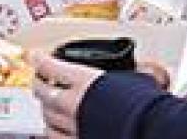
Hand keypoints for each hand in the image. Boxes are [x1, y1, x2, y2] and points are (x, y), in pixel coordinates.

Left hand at [31, 51, 169, 136]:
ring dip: (45, 112)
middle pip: (44, 92)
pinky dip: (53, 134)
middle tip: (39, 80)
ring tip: (47, 107)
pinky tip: (54, 132)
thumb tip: (146, 72)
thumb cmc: (146, 108)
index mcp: (85, 81)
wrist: (152, 133)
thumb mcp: (140, 81)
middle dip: (39, 85)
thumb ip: (133, 75)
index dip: (40, 60)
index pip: (51, 66)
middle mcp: (74, 105)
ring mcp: (74, 128)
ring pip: (47, 119)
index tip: (34, 56)